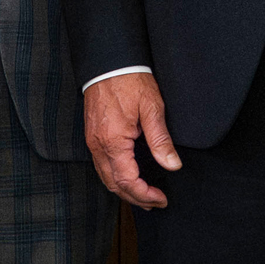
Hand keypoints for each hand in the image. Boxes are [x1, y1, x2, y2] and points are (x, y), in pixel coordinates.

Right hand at [83, 70, 180, 209]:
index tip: (161, 199)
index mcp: (113, 141)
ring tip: (143, 196)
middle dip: (135, 198)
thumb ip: (161, 139)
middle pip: (114, 185)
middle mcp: (98, 146)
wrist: (108, 61)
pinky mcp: (92, 136)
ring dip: (124, 191)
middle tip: (156, 203)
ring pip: (105, 177)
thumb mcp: (152, 108)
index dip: (145, 195)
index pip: (128, 181)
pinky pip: (101, 165)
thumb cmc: (129, 80)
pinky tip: (128, 177)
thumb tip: (172, 164)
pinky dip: (115, 178)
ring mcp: (92, 141)